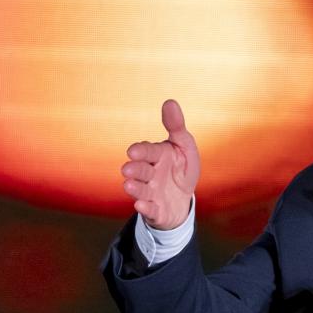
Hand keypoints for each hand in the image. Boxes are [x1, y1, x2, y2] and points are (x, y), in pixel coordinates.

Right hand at [122, 99, 199, 230]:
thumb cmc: (181, 168)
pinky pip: (151, 210)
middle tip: (127, 169)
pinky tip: (140, 205)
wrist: (183, 199)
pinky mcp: (156, 210)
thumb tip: (170, 101)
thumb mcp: (184, 147)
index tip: (133, 151)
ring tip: (128, 185)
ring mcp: (151, 193)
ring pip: (141, 190)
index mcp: (157, 156)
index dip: (141, 152)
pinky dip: (145, 208)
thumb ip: (176, 126)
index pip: (148, 151)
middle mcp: (150, 174)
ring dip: (135, 188)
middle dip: (135, 169)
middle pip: (141, 170)